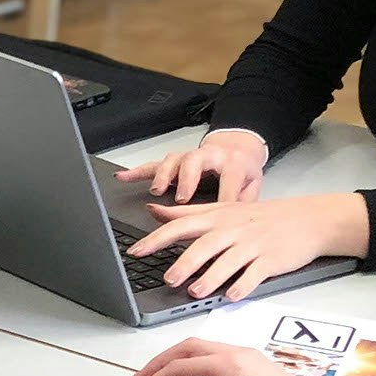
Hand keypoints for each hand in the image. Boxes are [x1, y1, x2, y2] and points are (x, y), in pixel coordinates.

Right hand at [118, 128, 268, 206]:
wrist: (237, 148)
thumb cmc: (242, 171)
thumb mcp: (253, 185)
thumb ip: (246, 203)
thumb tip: (238, 227)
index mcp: (232, 162)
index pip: (228, 180)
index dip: (223, 199)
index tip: (218, 221)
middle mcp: (208, 155)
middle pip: (194, 162)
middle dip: (186, 180)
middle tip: (181, 199)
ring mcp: (189, 158)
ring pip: (173, 160)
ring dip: (163, 175)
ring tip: (157, 191)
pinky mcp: (175, 162)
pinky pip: (153, 165)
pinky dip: (137, 172)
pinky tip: (122, 177)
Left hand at [125, 190, 367, 300]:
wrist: (307, 219)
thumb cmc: (261, 217)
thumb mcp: (223, 208)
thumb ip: (186, 213)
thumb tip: (153, 210)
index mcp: (217, 217)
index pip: (181, 225)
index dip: (157, 238)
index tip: (136, 251)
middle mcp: (233, 230)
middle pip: (205, 245)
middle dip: (185, 262)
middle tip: (168, 278)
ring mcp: (253, 245)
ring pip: (229, 261)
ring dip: (211, 277)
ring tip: (195, 292)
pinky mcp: (271, 260)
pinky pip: (255, 274)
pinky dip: (243, 285)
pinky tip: (231, 296)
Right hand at [125, 338, 303, 375]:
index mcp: (228, 366)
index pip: (178, 370)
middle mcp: (236, 354)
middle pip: (186, 349)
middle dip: (159, 363)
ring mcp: (246, 356)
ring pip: (201, 349)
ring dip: (177, 360)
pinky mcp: (253, 364)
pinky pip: (215, 355)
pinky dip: (194, 363)